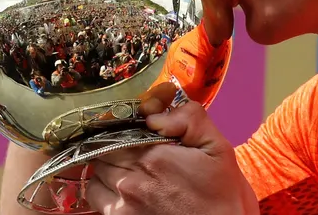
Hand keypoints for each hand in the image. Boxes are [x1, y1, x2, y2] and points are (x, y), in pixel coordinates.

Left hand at [84, 100, 257, 214]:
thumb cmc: (222, 197)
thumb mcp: (218, 148)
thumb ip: (190, 119)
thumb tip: (154, 113)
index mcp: (153, 157)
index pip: (115, 131)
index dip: (122, 126)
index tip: (133, 129)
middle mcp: (131, 180)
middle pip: (102, 151)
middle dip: (114, 145)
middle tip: (131, 148)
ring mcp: (124, 205)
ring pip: (95, 174)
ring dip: (106, 168)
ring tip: (126, 169)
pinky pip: (96, 199)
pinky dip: (103, 190)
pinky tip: (121, 190)